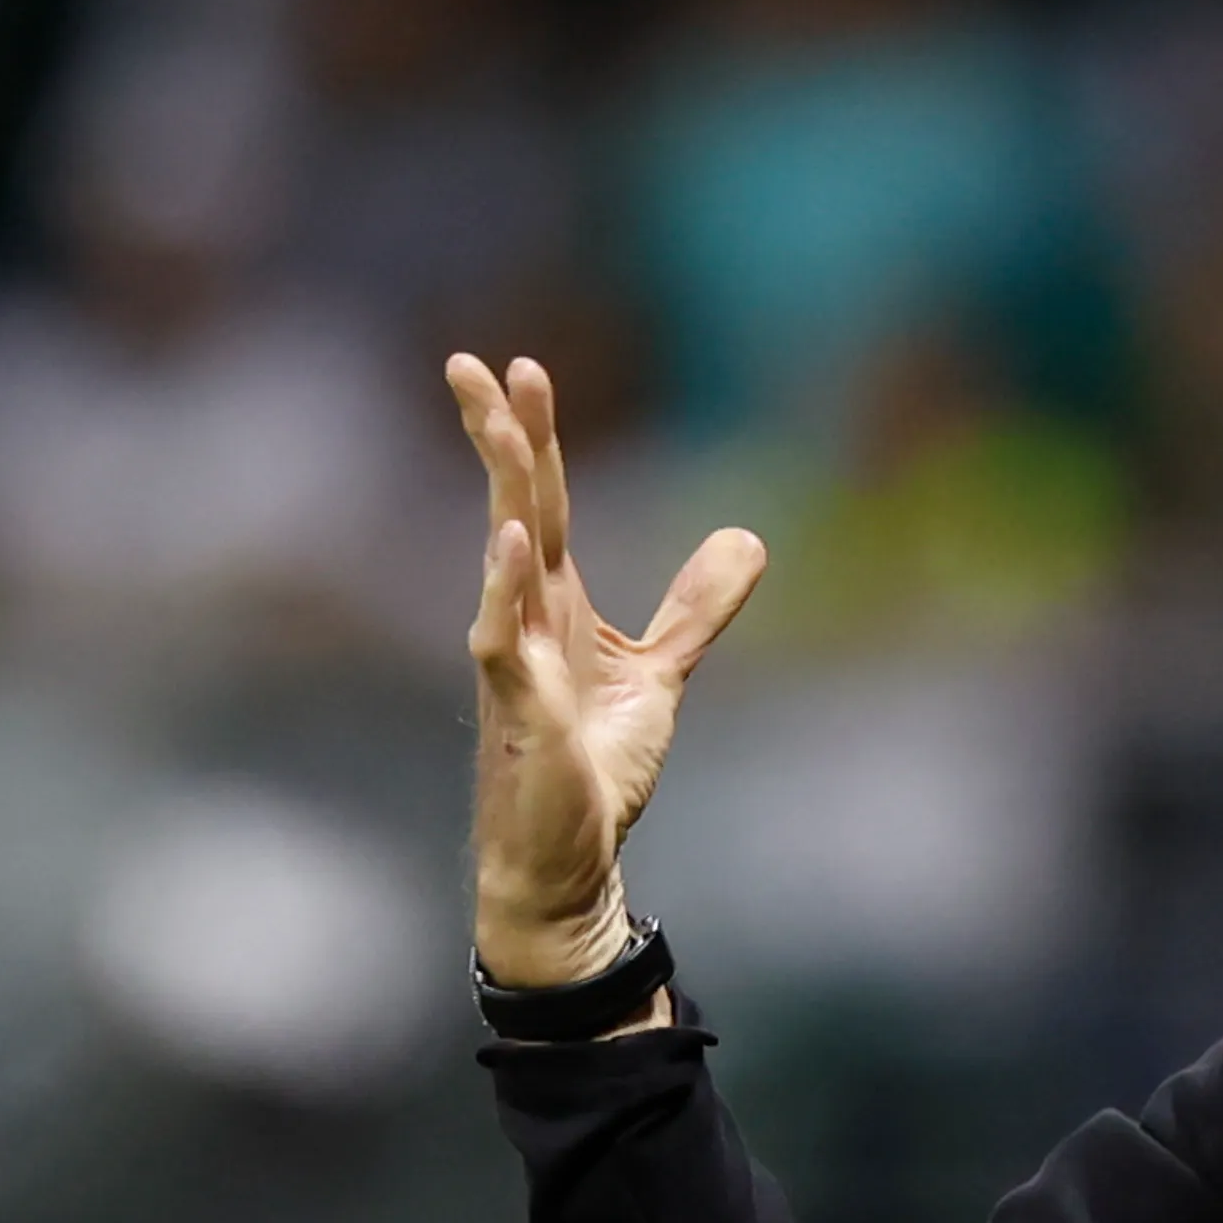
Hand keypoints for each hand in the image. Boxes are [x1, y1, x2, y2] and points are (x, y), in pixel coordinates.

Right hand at [452, 352, 766, 988]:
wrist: (567, 861)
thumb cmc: (594, 768)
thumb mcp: (660, 675)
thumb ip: (695, 609)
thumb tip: (748, 538)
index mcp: (557, 603)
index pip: (542, 502)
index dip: (532, 437)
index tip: (520, 366)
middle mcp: (526, 619)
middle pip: (514, 508)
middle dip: (499, 436)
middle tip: (474, 360)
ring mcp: (516, 661)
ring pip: (503, 558)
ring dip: (500, 490)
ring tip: (492, 422)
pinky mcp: (521, 711)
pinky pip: (504, 640)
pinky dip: (504, 590)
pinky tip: (510, 542)